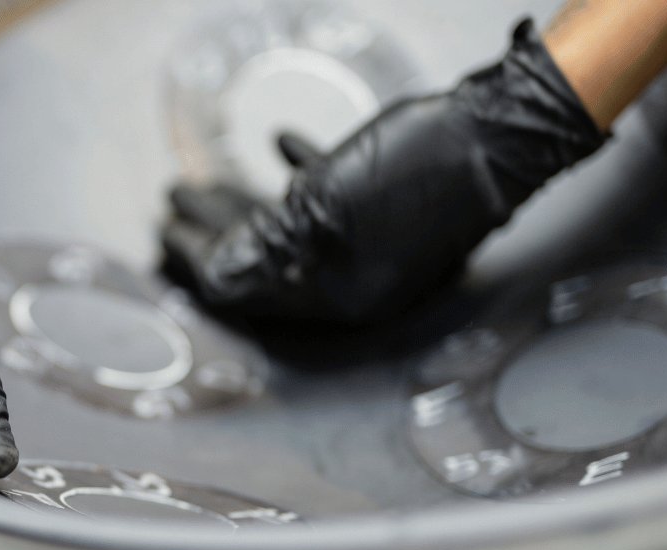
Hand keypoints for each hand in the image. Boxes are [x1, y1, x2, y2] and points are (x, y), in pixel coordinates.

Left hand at [162, 20, 605, 323]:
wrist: (504, 131)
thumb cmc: (417, 168)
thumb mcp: (322, 207)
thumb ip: (260, 246)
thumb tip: (209, 277)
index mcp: (339, 300)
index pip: (246, 293)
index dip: (197, 264)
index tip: (162, 235)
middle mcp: (357, 287)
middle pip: (263, 268)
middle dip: (211, 236)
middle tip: (171, 209)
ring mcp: (378, 252)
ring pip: (291, 233)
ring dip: (244, 206)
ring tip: (202, 181)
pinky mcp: (394, 214)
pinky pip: (331, 204)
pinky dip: (297, 179)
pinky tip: (276, 147)